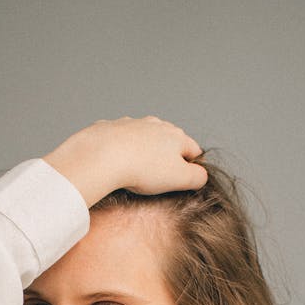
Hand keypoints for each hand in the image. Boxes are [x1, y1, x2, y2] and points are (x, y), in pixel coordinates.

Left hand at [42, 116, 207, 206]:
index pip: (193, 150)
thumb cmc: (142, 168)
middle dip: (167, 158)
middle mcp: (156, 125)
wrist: (104, 155)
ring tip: (136, 171)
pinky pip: (121, 139)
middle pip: (169, 142)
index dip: (191, 167)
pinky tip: (116, 163)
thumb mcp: (179, 179)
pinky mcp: (111, 127)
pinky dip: (121, 149)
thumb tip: (201, 176)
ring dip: (144, 152)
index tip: (181, 181)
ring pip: (145, 138)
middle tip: (157, 179)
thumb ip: (197, 178)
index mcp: (176, 136)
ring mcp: (133, 124)